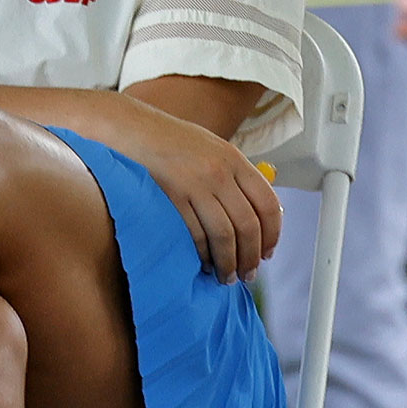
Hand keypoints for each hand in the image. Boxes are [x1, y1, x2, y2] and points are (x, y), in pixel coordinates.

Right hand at [121, 107, 280, 284]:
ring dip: (229, 263)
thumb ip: (236, 177)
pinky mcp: (171, 199)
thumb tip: (258, 215)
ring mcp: (195, 186)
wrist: (134, 130)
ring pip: (224, 235)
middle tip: (248, 274)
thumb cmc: (173, 143)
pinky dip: (203, 255)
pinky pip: (195, 235)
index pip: (267, 203)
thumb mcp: (214, 149)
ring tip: (227, 277)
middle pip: (248, 225)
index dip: (272, 234)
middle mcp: (219, 173)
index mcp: (234, 160)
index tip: (267, 254)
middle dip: (251, 256)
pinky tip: (204, 264)